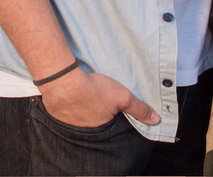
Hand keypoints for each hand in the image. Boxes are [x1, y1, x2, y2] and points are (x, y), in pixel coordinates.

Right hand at [37, 67, 160, 127]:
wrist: (63, 82)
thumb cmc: (94, 90)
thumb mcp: (122, 96)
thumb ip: (139, 109)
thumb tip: (155, 120)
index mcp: (101, 129)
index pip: (110, 128)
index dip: (112, 118)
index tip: (112, 110)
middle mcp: (85, 130)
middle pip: (94, 124)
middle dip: (97, 115)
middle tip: (98, 103)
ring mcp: (69, 123)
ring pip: (79, 119)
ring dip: (82, 110)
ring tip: (85, 98)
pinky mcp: (57, 113)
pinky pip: (66, 112)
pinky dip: (69, 105)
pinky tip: (71, 95)